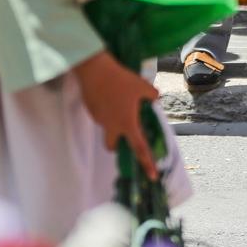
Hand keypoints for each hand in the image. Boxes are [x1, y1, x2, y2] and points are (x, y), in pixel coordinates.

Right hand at [73, 50, 158, 180]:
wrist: (95, 71)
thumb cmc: (121, 80)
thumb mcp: (143, 86)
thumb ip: (152, 96)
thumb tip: (155, 99)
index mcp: (127, 124)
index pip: (139, 148)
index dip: (147, 162)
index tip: (152, 175)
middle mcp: (111, 126)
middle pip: (113, 146)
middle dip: (119, 144)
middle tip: (127, 131)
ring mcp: (99, 120)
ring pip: (107, 129)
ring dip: (113, 123)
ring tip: (119, 103)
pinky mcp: (91, 110)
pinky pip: (101, 116)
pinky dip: (107, 111)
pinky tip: (110, 95)